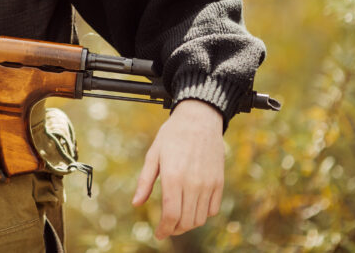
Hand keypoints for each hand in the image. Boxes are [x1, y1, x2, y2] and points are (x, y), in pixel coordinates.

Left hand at [131, 99, 224, 239]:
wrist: (199, 119)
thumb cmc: (172, 135)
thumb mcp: (153, 154)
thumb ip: (145, 181)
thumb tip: (136, 203)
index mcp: (173, 177)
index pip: (171, 215)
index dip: (164, 229)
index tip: (159, 234)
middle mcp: (193, 183)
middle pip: (186, 221)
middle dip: (174, 229)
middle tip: (166, 228)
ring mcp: (208, 184)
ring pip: (200, 218)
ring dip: (188, 224)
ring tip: (178, 220)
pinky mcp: (219, 182)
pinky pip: (213, 209)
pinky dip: (203, 215)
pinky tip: (193, 208)